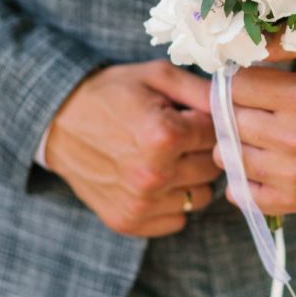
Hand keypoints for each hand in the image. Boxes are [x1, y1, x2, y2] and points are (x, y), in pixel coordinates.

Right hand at [46, 60, 220, 237]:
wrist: (58, 120)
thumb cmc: (113, 93)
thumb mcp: (158, 75)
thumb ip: (202, 90)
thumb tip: (238, 103)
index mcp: (164, 136)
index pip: (219, 135)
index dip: (208, 122)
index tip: (191, 115)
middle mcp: (154, 175)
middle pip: (213, 167)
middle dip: (202, 149)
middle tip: (179, 136)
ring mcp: (140, 203)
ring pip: (201, 196)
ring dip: (191, 178)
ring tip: (167, 157)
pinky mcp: (128, 221)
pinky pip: (178, 219)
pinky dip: (173, 201)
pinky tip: (155, 178)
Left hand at [212, 54, 295, 215]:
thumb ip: (289, 40)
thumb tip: (247, 43)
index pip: (236, 87)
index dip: (234, 80)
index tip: (245, 80)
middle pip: (228, 120)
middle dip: (233, 109)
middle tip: (251, 104)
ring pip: (226, 155)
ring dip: (234, 142)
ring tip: (256, 130)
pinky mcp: (293, 198)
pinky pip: (240, 192)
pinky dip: (242, 176)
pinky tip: (261, 158)